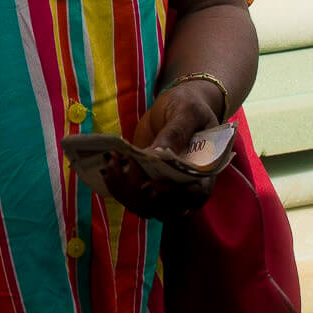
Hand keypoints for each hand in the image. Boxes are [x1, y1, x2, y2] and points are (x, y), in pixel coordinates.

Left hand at [99, 82, 226, 219]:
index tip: (150, 185)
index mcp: (206, 171)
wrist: (176, 106)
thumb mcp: (186, 111)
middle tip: (124, 164)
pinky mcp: (146, 183)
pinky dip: (118, 187)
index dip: (174, 195)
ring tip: (111, 162)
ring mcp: (165, 188)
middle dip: (141, 192)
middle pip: (166, 207)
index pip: (195, 194)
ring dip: (126, 191)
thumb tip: (159, 154)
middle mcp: (187, 186)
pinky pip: (133, 197)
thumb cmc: (188, 106)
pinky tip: (106, 168)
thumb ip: (176, 132)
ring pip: (146, 207)